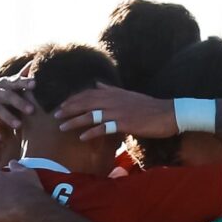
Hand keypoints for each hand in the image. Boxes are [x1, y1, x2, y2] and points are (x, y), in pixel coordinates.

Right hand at [0, 76, 35, 141]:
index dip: (24, 82)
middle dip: (19, 102)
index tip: (35, 83)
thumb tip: (33, 63)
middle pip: (7, 96)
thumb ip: (20, 78)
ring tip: (18, 125)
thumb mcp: (5, 85)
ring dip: (7, 117)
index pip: (15, 82)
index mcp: (3, 84)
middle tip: (32, 110)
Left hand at [54, 82, 176, 140]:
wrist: (167, 114)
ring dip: (74, 121)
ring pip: (91, 115)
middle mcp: (113, 100)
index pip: (87, 94)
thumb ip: (110, 89)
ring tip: (62, 127)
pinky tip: (82, 137)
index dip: (73, 99)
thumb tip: (97, 84)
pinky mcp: (124, 123)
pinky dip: (91, 132)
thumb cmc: (148, 106)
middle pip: (85, 103)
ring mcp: (118, 111)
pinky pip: (104, 128)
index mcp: (113, 93)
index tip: (61, 105)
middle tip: (55, 115)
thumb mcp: (127, 94)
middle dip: (68, 109)